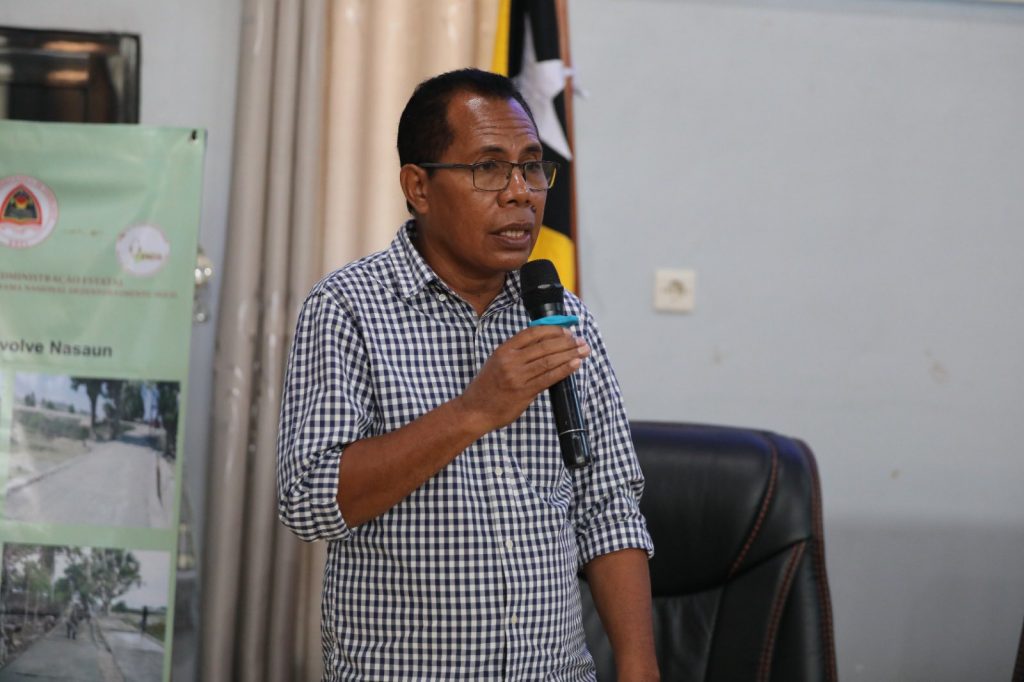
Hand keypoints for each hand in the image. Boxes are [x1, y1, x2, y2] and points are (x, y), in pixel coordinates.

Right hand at [457, 325, 589, 432]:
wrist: (474, 411)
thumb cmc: (488, 386)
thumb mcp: (497, 362)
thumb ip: (517, 352)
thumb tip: (546, 343)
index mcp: (503, 350)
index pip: (532, 333)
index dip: (553, 330)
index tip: (567, 331)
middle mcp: (510, 361)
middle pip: (544, 346)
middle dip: (567, 342)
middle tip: (581, 341)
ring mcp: (517, 377)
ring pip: (549, 361)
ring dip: (570, 354)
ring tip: (584, 351)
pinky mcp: (524, 392)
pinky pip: (548, 378)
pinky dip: (564, 370)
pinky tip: (575, 364)